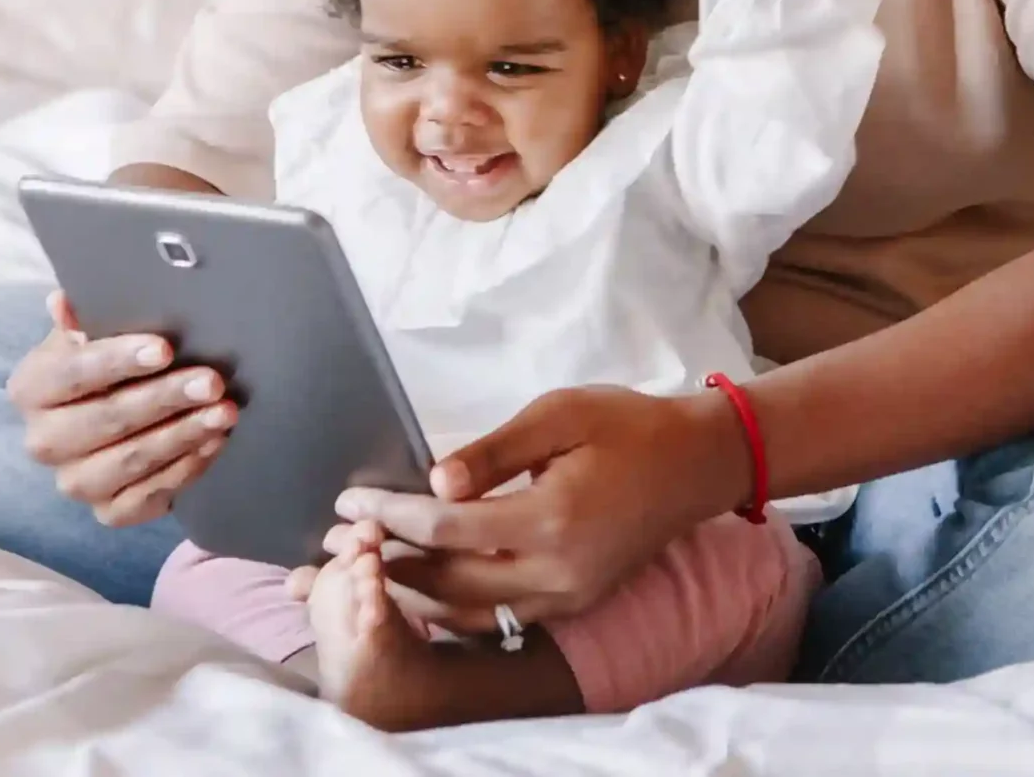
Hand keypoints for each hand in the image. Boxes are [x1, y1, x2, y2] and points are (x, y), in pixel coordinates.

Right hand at [4, 287, 237, 526]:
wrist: (116, 416)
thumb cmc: (106, 365)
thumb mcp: (93, 334)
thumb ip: (82, 319)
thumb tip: (63, 302)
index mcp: (32, 389)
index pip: (72, 373)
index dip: (118, 361)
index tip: (165, 348)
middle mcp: (43, 441)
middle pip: (106, 420)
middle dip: (164, 399)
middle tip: (212, 381)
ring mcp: (74, 482)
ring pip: (129, 462)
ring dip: (182, 435)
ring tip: (224, 412)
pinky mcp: (108, 511)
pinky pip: (148, 497)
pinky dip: (185, 469)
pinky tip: (214, 443)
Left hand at [320, 385, 751, 631]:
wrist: (695, 464)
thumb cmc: (627, 426)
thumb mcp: (559, 415)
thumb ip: (494, 451)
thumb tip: (435, 478)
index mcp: (551, 520)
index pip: (447, 527)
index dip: (392, 513)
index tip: (350, 499)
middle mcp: (556, 572)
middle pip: (448, 580)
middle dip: (387, 560)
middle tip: (338, 543)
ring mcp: (566, 596)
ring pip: (469, 610)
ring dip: (414, 592)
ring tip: (366, 566)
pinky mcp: (572, 604)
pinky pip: (498, 617)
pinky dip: (454, 605)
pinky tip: (423, 586)